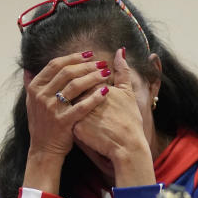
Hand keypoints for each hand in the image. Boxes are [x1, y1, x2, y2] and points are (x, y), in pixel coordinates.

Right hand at [22, 51, 109, 193]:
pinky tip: (105, 91)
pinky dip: (94, 97)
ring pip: (75, 86)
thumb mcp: (31, 103)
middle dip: (86, 65)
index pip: (55, 65)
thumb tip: (27, 68)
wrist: (43, 149)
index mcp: (35, 88)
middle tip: (101, 62)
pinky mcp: (63, 122)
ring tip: (105, 73)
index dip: (73, 57)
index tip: (88, 54)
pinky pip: (82, 106)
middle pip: (67, 72)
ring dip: (92, 77)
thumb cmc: (42, 124)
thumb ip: (30, 85)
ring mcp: (51, 109)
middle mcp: (41, 96)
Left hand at [73, 49, 154, 186]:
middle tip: (88, 102)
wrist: (127, 146)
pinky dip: (72, 121)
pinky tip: (80, 124)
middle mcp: (83, 98)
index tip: (93, 88)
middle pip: (73, 90)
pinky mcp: (74, 129)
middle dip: (77, 93)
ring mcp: (76, 113)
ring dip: (72, 106)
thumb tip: (120, 51)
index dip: (86, 80)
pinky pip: (68, 122)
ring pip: (68, 105)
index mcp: (94, 87)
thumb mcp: (128, 93)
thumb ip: (123, 71)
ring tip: (83, 112)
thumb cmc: (129, 120)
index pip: (83, 77)